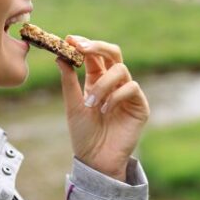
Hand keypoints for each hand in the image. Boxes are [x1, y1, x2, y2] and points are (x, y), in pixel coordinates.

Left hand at [56, 35, 150, 181]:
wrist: (96, 159)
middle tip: (82, 48)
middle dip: (98, 46)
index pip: (94, 54)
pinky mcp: (140, 105)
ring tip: (92, 103)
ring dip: (103, 84)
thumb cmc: (83, 134)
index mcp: (97, 79)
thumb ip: (69, 81)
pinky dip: (115, 96)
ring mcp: (128, 92)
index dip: (84, 44)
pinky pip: (131, 88)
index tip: (70, 39)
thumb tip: (59, 55)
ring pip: (120, 70)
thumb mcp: (72, 105)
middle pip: (113, 52)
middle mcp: (114, 82)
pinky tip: (106, 110)